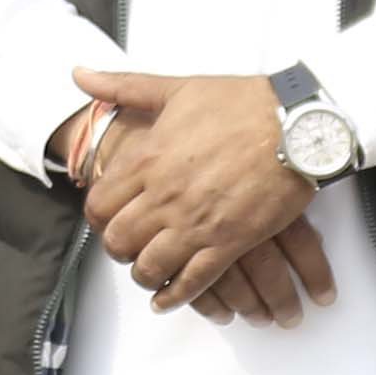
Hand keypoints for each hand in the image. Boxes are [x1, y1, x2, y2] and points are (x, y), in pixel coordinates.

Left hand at [71, 69, 339, 326]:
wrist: (296, 123)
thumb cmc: (241, 102)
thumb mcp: (176, 88)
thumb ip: (123, 87)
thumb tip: (79, 74)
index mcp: (147, 158)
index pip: (99, 204)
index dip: (98, 218)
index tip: (108, 219)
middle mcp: (164, 195)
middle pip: (119, 241)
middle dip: (119, 250)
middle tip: (129, 249)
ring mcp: (195, 222)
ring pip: (150, 267)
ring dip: (145, 276)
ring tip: (150, 275)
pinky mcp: (229, 242)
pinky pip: (192, 282)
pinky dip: (175, 297)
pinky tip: (168, 300)